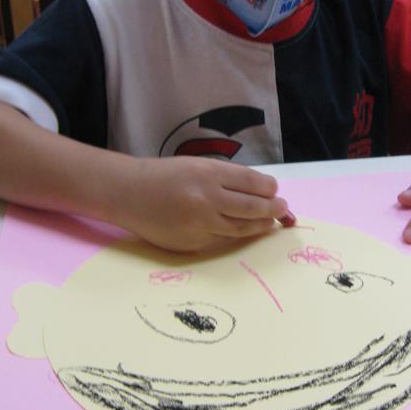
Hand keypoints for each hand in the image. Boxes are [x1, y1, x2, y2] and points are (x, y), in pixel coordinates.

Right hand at [119, 156, 291, 252]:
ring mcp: (199, 224)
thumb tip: (261, 192)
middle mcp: (206, 199)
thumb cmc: (164, 176)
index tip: (275, 191)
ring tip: (269, 222)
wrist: (128, 194)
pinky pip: (221, 240)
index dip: (270, 189)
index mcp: (208, 174)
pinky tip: (242, 230)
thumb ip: (226, 179)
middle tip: (282, 209)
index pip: (254, 183)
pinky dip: (234, 235)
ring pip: (241, 228)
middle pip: (253, 208)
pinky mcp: (192, 244)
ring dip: (260, 225)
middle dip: (273, 209)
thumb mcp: (196, 166)